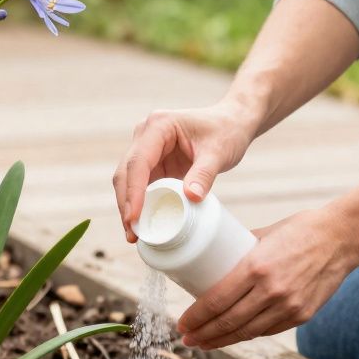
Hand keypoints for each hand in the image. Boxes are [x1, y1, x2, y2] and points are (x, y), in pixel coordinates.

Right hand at [113, 101, 258, 241]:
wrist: (232, 123)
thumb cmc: (226, 131)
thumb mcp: (219, 152)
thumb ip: (204, 174)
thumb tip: (190, 198)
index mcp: (159, 126)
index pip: (138, 161)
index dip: (133, 191)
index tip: (134, 217)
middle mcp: (146, 135)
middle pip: (126, 172)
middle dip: (126, 204)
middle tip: (132, 233)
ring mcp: (148, 149)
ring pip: (128, 181)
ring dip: (129, 207)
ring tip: (135, 235)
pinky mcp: (154, 163)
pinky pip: (141, 186)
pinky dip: (140, 204)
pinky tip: (143, 224)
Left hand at [176, 207, 358, 349]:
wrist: (342, 238)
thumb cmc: (301, 229)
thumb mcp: (264, 234)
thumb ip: (240, 249)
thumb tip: (214, 257)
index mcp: (257, 267)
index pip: (217, 301)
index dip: (196, 317)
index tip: (182, 323)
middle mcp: (271, 291)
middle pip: (228, 322)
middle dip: (203, 334)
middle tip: (186, 338)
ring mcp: (288, 306)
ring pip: (247, 332)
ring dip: (221, 341)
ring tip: (204, 343)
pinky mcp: (302, 315)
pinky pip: (267, 331)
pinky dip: (248, 335)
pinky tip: (233, 336)